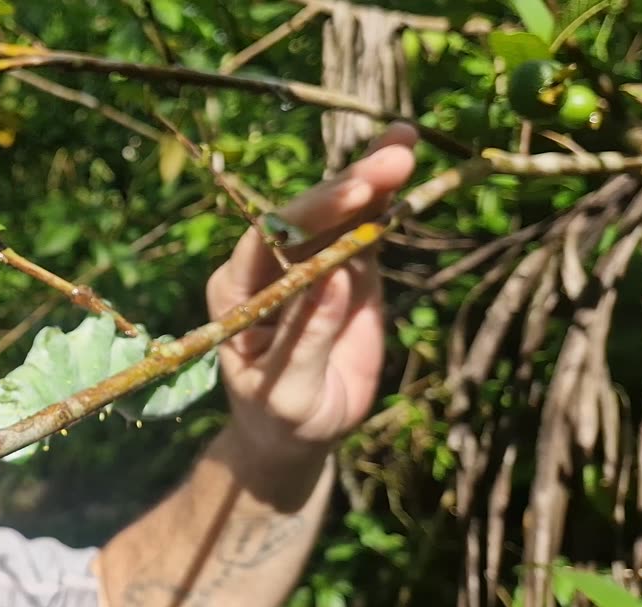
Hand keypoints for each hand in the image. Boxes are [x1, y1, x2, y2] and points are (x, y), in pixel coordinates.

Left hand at [206, 124, 417, 465]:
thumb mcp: (287, 389)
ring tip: (406, 141)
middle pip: (308, 214)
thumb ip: (306, 335)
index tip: (354, 194)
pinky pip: (366, 231)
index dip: (310, 212)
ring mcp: (309, 263)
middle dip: (351, 184)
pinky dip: (387, 202)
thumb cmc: (280, 415)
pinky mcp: (346, 270)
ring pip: (340, 214)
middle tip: (396, 155)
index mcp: (236, 290)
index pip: (269, 238)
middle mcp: (268, 266)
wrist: (298, 431)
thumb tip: (336, 276)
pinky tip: (406, 166)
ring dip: (373, 177)